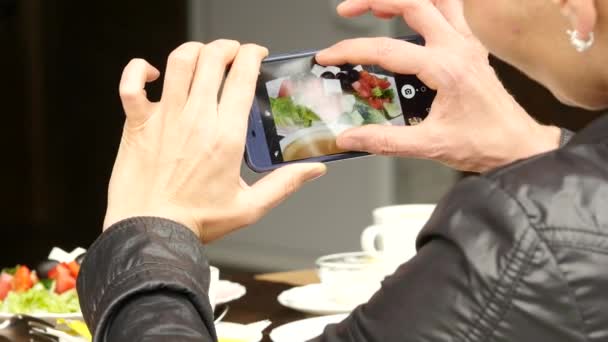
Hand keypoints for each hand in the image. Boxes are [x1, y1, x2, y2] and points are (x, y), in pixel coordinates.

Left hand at [104, 40, 326, 241]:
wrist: (150, 233)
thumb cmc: (194, 222)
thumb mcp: (250, 207)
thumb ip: (285, 183)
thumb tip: (313, 169)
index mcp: (225, 136)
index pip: (242, 75)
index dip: (252, 54)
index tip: (256, 55)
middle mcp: (195, 120)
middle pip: (212, 58)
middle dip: (227, 46)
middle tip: (232, 53)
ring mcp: (165, 118)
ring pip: (179, 61)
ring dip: (194, 49)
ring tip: (202, 55)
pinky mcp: (138, 124)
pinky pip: (131, 83)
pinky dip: (140, 69)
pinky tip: (153, 73)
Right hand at [317, 0, 560, 171]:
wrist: (518, 146)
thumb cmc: (484, 144)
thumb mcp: (429, 145)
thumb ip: (383, 141)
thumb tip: (349, 138)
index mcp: (445, 69)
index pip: (386, 50)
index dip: (350, 51)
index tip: (328, 57)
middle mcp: (457, 48)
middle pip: (413, 3)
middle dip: (374, 0)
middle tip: (347, 11)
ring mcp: (467, 44)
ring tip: (377, 4)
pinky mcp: (471, 47)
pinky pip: (452, 10)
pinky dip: (430, 4)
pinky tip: (412, 14)